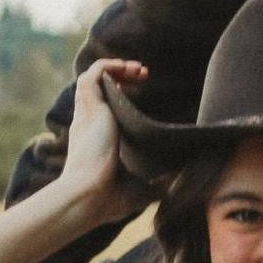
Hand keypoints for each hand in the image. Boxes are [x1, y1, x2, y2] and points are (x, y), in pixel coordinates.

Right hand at [58, 58, 156, 225]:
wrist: (89, 195)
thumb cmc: (108, 198)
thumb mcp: (139, 188)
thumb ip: (156, 183)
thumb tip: (176, 181)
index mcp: (95, 139)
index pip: (101, 108)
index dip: (119, 94)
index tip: (142, 93)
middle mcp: (88, 123)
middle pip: (97, 88)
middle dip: (120, 76)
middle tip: (143, 76)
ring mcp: (87, 114)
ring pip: (92, 77)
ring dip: (116, 67)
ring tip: (139, 70)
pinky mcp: (90, 107)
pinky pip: (92, 74)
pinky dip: (109, 65)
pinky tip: (128, 68)